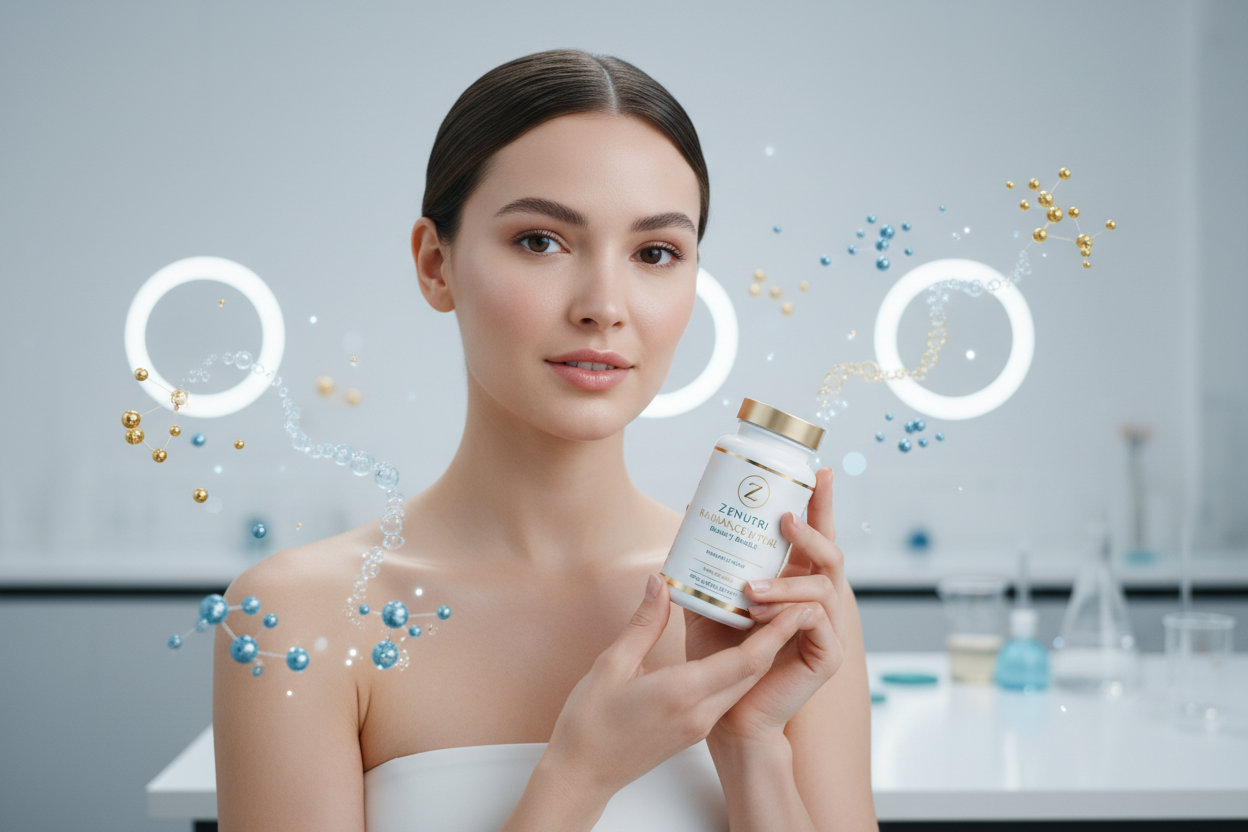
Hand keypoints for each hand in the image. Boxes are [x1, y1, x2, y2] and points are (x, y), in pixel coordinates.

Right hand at [542, 573, 812, 801]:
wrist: (582, 776)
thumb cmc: (589, 724)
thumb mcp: (611, 665)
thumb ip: (643, 623)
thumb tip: (660, 583)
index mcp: (682, 693)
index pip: (745, 661)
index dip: (775, 634)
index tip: (796, 607)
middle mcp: (699, 712)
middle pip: (752, 672)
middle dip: (775, 638)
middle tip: (789, 603)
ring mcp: (699, 725)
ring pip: (741, 684)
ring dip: (758, 655)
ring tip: (765, 619)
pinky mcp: (693, 731)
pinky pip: (726, 695)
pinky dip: (737, 670)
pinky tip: (731, 648)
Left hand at [684, 467, 847, 745]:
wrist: (724, 713)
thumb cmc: (717, 658)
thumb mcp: (708, 601)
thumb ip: (705, 566)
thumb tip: (689, 515)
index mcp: (794, 584)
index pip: (813, 538)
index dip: (820, 504)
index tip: (818, 472)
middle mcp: (816, 600)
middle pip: (831, 551)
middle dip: (814, 528)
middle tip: (785, 516)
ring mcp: (827, 627)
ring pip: (823, 584)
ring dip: (786, 581)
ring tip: (750, 589)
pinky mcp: (827, 654)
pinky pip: (817, 618)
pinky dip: (789, 611)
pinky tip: (760, 614)